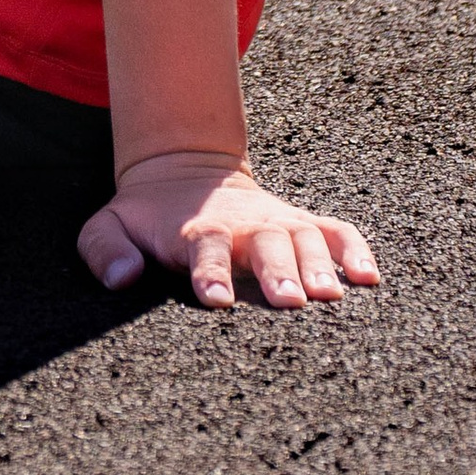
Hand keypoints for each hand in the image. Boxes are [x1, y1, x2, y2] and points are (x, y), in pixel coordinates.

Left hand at [80, 150, 379, 311]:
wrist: (184, 172)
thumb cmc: (146, 217)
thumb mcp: (109, 225)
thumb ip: (105, 250)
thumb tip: (122, 279)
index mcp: (197, 232)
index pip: (204, 251)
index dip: (210, 272)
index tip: (216, 298)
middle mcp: (244, 227)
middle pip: (265, 246)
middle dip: (277, 272)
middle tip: (290, 302)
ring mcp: (278, 223)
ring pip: (305, 240)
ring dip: (319, 266)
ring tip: (332, 296)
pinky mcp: (303, 224)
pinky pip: (336, 231)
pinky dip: (355, 250)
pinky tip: (370, 278)